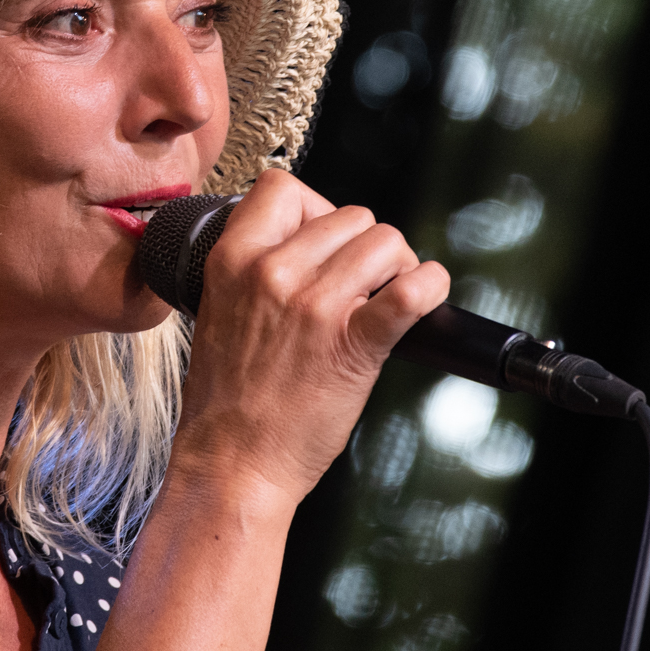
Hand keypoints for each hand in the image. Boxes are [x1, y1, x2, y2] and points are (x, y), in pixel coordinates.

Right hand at [167, 168, 450, 506]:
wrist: (231, 464)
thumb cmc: (227, 400)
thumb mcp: (219, 310)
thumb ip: (256, 269)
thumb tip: (311, 240)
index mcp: (233, 260)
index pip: (282, 186)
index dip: (313, 207)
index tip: (323, 241)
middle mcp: (273, 274)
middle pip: (350, 215)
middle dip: (365, 246)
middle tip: (363, 283)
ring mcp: (314, 307)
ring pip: (385, 241)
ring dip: (397, 265)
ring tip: (387, 296)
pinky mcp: (353, 345)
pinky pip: (410, 292)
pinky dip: (430, 287)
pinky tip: (427, 294)